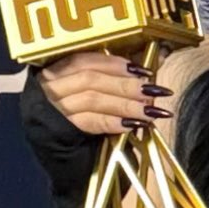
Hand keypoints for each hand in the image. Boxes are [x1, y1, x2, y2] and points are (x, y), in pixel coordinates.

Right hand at [41, 49, 167, 139]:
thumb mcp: (91, 90)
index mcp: (56, 70)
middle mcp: (51, 87)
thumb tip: (156, 60)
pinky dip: (112, 122)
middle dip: (125, 85)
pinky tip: (132, 125)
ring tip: (149, 111)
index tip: (142, 70)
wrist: (53, 146)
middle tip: (152, 91)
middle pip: (91, 80)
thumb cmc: (80, 111)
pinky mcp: (60, 131)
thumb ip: (117, 76)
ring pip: (92, 100)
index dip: (115, 63)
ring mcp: (54, 109)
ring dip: (125, 105)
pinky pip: (89, 123)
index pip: (85, 60)